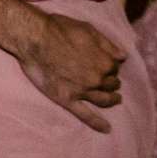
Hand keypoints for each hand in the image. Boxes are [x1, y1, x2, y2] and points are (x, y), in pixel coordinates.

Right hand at [14, 11, 125, 132]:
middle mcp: (97, 79)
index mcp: (105, 62)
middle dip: (111, 81)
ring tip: (115, 99)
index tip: (105, 63)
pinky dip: (97, 123)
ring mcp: (83, 91)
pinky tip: (106, 129)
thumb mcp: (88, 29)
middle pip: (111, 84)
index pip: (115, 67)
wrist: (32, 37)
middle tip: (108, 79)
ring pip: (104, 100)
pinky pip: (85, 115)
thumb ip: (108, 44)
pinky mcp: (67, 99)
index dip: (110, 64)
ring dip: (112, 99)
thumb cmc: (58, 28)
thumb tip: (123, 57)